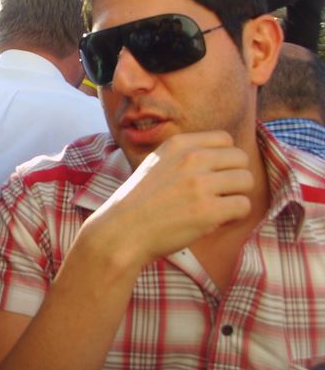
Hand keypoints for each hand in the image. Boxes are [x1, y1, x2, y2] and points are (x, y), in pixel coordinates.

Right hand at [79, 131, 252, 268]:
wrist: (122, 230)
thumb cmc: (139, 201)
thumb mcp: (157, 162)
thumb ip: (185, 155)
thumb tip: (221, 157)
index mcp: (178, 144)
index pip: (225, 139)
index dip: (223, 159)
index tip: (211, 175)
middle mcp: (191, 158)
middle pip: (240, 158)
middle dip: (233, 177)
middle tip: (217, 194)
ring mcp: (200, 184)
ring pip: (246, 180)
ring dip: (235, 196)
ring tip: (216, 208)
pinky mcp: (208, 210)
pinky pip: (244, 206)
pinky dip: (234, 216)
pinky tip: (214, 221)